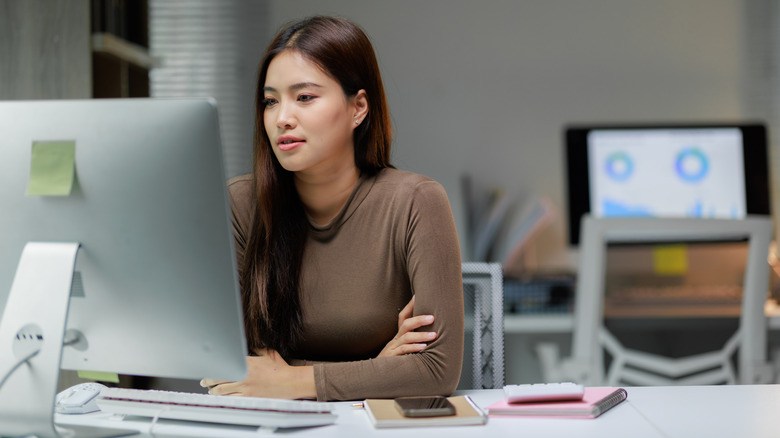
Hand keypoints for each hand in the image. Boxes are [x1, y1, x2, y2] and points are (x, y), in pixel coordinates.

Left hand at [200, 349, 314, 398]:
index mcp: (246, 362)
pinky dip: (225, 398)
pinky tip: (222, 398)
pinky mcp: (249, 396)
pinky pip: (231, 398)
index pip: (225, 363)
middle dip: (209, 380)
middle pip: (219, 378)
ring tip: (212, 391)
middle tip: (205, 381)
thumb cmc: (281, 368)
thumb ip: (258, 349)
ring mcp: (245, 387)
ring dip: (215, 391)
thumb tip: (252, 345)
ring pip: (223, 390)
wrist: (289, 382)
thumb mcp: (269, 353)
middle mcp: (243, 374)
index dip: (215, 366)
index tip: (210, 367)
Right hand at [377, 295, 436, 356]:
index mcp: (398, 336)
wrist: (375, 376)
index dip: (410, 306)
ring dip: (421, 335)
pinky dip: (414, 347)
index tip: (418, 295)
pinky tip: (424, 347)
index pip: (403, 317)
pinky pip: (403, 350)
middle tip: (432, 317)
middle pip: (405, 324)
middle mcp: (395, 339)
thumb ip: (412, 341)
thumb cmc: (393, 362)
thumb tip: (430, 333)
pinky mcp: (392, 357)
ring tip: (434, 335)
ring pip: (406, 337)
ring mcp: (393, 348)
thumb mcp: (403, 349)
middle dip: (419, 319)